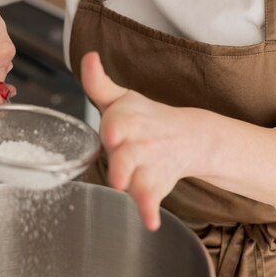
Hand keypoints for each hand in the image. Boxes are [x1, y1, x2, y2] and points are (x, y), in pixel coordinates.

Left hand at [81, 52, 202, 230]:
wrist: (187, 136)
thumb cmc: (144, 117)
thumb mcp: (121, 98)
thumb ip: (98, 82)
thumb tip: (88, 55)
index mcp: (127, 119)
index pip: (120, 122)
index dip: (116, 128)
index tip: (113, 132)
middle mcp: (139, 142)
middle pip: (129, 154)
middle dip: (123, 161)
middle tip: (118, 172)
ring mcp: (149, 165)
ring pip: (141, 178)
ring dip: (135, 186)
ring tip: (127, 191)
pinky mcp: (156, 185)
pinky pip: (153, 199)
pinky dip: (151, 211)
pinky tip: (150, 221)